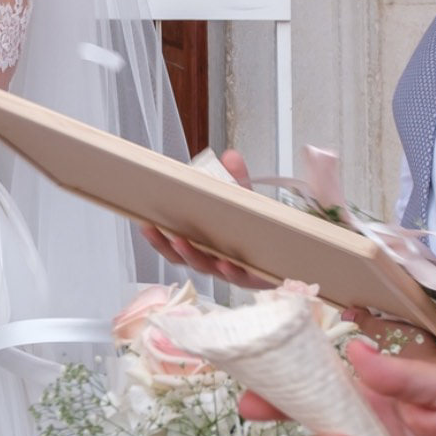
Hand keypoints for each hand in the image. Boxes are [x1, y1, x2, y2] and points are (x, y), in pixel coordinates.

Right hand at [140, 150, 270, 286]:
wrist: (291, 254)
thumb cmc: (258, 230)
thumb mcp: (245, 201)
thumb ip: (236, 180)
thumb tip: (230, 156)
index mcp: (202, 244)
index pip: (172, 244)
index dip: (157, 237)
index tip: (145, 223)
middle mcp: (211, 261)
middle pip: (181, 258)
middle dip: (165, 245)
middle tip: (155, 230)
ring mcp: (228, 271)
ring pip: (204, 268)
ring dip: (191, 255)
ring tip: (183, 242)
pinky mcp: (251, 279)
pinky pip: (237, 278)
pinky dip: (230, 270)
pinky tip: (225, 263)